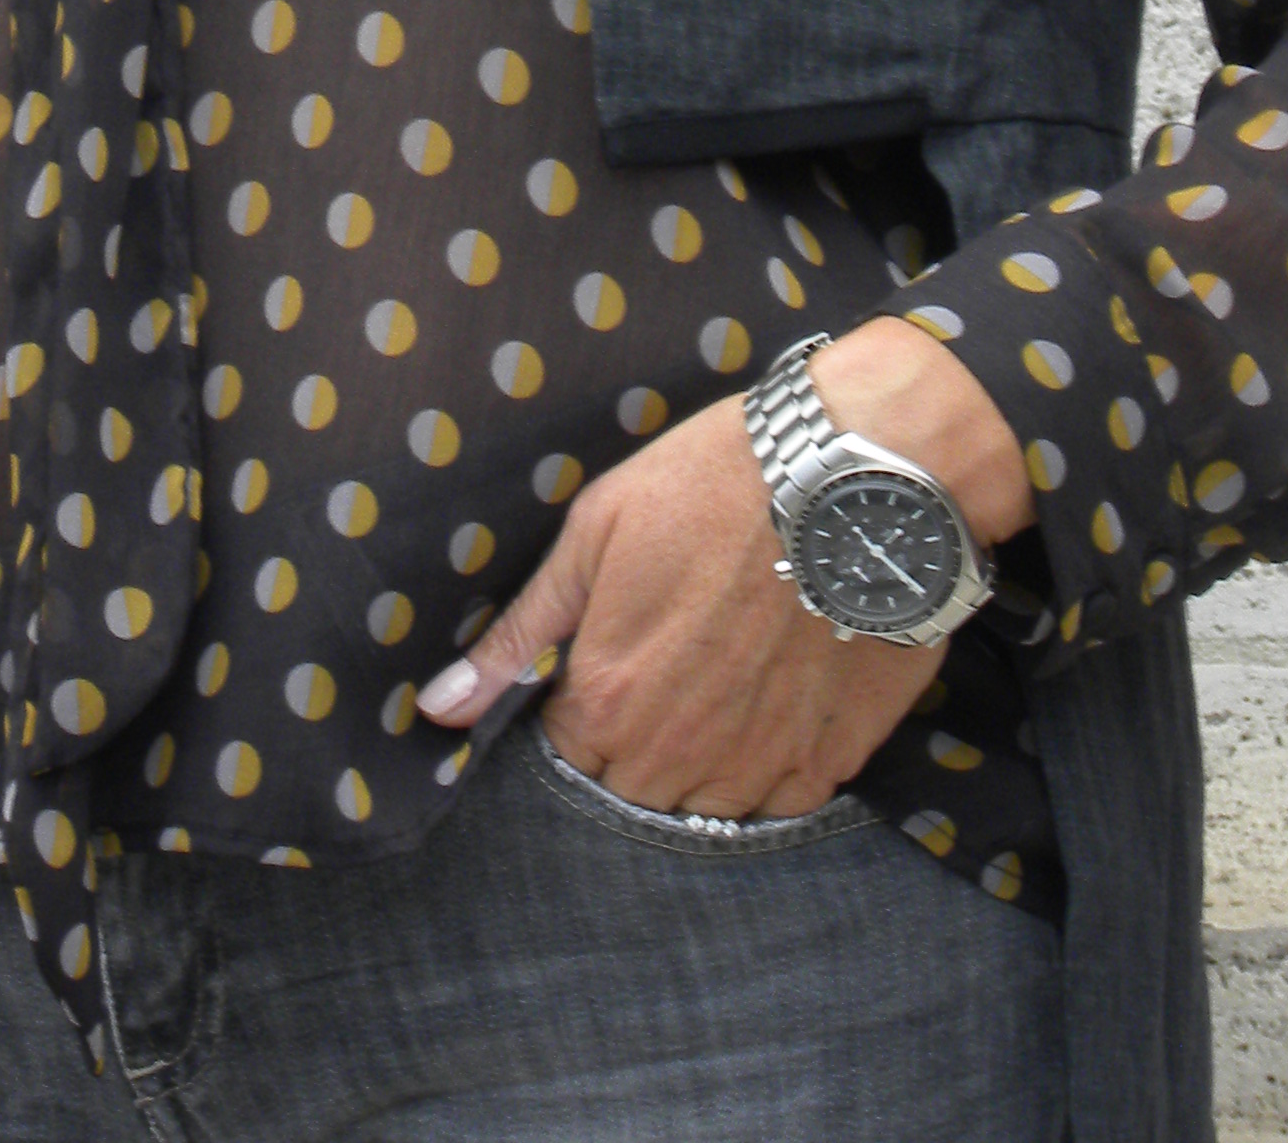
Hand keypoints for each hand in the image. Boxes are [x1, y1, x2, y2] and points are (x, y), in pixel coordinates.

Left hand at [410, 318, 1028, 818]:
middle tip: (669, 664)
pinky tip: (772, 700)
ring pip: (703, 810)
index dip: (580, 706)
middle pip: (629, 789)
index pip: (565, 753)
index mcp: (605, 701)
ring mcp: (754, 768)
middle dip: (633, 742)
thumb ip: (521, 634)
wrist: (849, 477)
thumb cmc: (710, 486)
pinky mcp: (825, 764)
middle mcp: (674, 755)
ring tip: (722, 680)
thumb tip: (438, 708)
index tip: (608, 660)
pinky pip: (777, 807)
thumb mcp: (593, 534)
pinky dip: (767, 769)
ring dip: (699, 763)